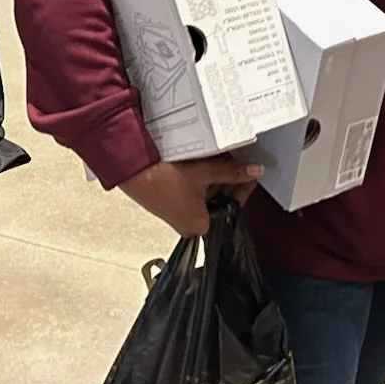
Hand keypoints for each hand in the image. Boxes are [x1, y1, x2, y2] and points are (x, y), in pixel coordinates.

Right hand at [119, 153, 262, 237]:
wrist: (131, 169)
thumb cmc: (161, 179)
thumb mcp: (205, 172)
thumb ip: (232, 172)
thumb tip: (253, 170)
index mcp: (200, 226)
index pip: (233, 206)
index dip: (244, 186)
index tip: (251, 173)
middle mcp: (188, 224)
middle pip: (219, 200)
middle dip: (228, 180)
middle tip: (238, 161)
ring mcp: (177, 212)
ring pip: (206, 194)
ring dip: (214, 176)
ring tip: (221, 157)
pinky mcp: (169, 200)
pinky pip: (192, 190)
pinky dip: (200, 177)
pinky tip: (203, 162)